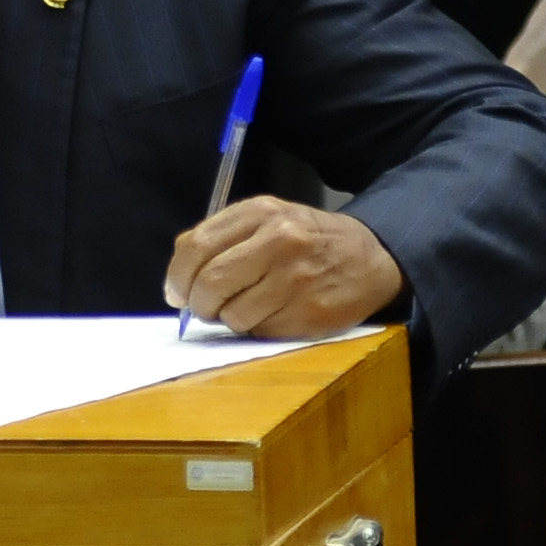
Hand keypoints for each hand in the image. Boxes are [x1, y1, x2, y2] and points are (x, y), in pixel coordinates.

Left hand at [162, 197, 405, 339]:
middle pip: (210, 283)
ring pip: (233, 315)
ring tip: (248, 306)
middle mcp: (279, 241)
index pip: (196, 246)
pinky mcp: (310, 313)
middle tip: (204, 308)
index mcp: (261, 212)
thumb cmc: (307, 239)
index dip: (177, 276)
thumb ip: (222, 238)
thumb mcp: (267, 219)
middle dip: (198, 304)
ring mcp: (297, 279)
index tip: (175, 292)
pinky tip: (274, 313)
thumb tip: (178, 281)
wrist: (370, 257)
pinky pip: (261, 332)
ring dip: (230, 319)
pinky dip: (257, 329)